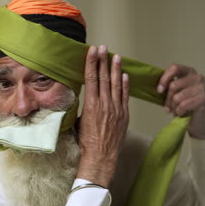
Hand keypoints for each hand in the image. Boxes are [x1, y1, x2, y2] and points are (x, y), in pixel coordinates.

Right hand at [77, 45, 129, 187]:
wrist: (101, 157)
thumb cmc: (86, 142)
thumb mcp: (78, 122)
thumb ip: (83, 107)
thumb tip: (85, 99)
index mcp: (90, 105)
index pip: (91, 79)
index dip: (92, 63)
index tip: (92, 51)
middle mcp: (104, 104)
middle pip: (104, 78)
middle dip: (103, 61)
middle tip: (103, 48)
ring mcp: (116, 109)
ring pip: (116, 84)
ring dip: (116, 69)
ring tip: (116, 56)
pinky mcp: (124, 116)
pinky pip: (125, 96)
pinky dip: (125, 85)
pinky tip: (125, 75)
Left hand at [157, 64, 204, 138]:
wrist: (195, 119)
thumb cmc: (182, 103)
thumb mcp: (173, 92)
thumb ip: (167, 85)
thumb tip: (157, 86)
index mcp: (188, 71)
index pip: (174, 68)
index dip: (164, 79)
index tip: (159, 91)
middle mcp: (197, 77)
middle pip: (174, 85)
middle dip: (167, 99)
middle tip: (167, 107)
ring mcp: (202, 87)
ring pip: (177, 97)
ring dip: (173, 106)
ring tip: (175, 110)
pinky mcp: (204, 98)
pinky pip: (183, 104)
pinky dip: (179, 111)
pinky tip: (181, 112)